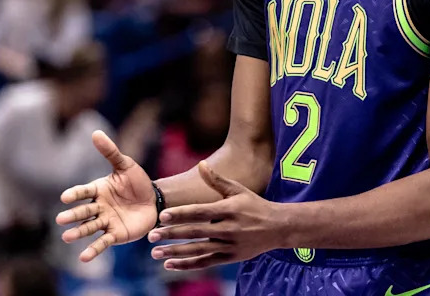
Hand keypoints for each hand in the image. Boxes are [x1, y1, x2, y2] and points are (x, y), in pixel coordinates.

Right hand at [57, 130, 156, 261]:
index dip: (75, 194)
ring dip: (78, 232)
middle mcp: (99, 207)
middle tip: (60, 219)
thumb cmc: (137, 182)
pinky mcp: (115, 234)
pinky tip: (83, 257)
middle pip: (84, 211)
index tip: (65, 198)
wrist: (154, 200)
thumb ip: (110, 152)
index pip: (84, 191)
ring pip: (90, 227)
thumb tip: (96, 132)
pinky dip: (93, 250)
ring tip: (67, 237)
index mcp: (98, 189)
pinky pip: (103, 242)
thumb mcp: (125, 165)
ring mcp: (106, 221)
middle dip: (73, 215)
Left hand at [146, 161, 287, 270]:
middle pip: (196, 232)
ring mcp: (230, 246)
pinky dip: (187, 265)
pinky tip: (170, 264)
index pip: (200, 212)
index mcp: (229, 210)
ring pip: (198, 250)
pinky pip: (205, 263)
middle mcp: (229, 229)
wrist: (278, 227)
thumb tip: (200, 164)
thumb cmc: (254, 205)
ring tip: (155, 253)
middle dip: (172, 234)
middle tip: (151, 236)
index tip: (162, 216)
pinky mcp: (230, 258)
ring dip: (175, 252)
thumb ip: (217, 180)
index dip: (181, 214)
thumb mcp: (238, 190)